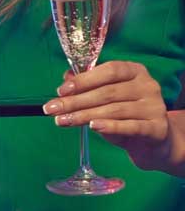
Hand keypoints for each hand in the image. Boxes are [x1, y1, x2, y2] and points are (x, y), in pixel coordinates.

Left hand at [46, 60, 181, 173]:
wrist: (152, 140)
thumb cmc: (124, 113)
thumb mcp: (105, 96)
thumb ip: (88, 86)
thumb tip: (65, 80)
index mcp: (134, 71)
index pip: (109, 70)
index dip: (83, 80)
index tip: (60, 90)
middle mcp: (148, 85)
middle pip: (107, 92)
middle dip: (75, 101)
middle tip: (52, 109)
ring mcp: (155, 106)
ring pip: (114, 110)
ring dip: (84, 115)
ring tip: (63, 121)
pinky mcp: (158, 128)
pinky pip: (131, 126)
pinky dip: (110, 126)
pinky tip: (92, 126)